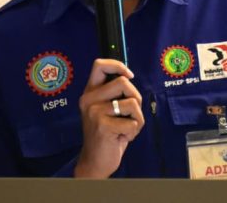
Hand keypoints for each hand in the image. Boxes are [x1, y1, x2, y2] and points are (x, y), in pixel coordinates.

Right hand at [74, 59, 143, 177]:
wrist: (95, 162)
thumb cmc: (107, 133)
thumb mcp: (106, 109)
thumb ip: (114, 93)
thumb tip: (128, 76)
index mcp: (90, 92)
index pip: (99, 65)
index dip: (118, 65)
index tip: (129, 76)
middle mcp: (89, 99)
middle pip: (123, 82)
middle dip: (136, 97)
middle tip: (131, 114)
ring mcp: (94, 112)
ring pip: (132, 102)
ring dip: (137, 117)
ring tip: (126, 128)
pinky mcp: (102, 126)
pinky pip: (133, 121)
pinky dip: (134, 131)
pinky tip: (122, 137)